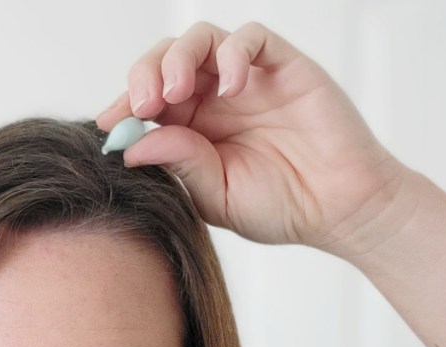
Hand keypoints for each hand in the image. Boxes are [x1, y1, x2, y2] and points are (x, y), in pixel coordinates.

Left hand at [97, 21, 411, 257]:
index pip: (147, 101)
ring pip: (201, 40)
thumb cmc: (280, 207)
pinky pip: (251, 38)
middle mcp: (214, 98)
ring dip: (179, 57)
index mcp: (191, 129)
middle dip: (145, 75)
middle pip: (166, 61)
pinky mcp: (283, 66)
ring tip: (176, 91)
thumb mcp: (215, 195)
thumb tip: (131, 145)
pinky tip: (232, 87)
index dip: (123, 105)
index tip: (107, 124)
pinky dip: (235, 52)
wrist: (339, 209)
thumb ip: (179, 164)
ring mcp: (248, 79)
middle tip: (143, 103)